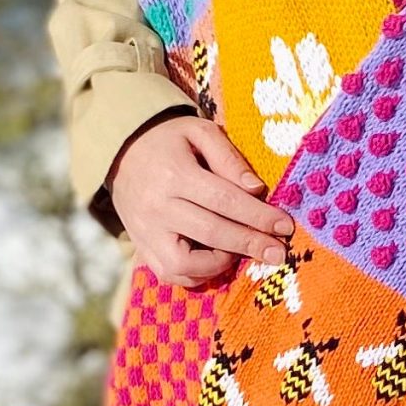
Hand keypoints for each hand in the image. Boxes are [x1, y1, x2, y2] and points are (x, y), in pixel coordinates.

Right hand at [108, 113, 292, 287]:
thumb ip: (229, 158)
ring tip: (240, 252)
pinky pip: (171, 274)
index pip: (224, 200)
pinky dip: (198, 273)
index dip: (258, 216)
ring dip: (220, 263)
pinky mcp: (141, 248)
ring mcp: (146, 232)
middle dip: (251, 244)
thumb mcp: (199, 132)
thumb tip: (256, 190)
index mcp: (174, 174)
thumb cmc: (169, 140)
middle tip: (279, 252)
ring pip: (185, 264)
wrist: (120, 152)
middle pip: (212, 233)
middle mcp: (158, 208)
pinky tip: (217, 259)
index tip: (285, 226)